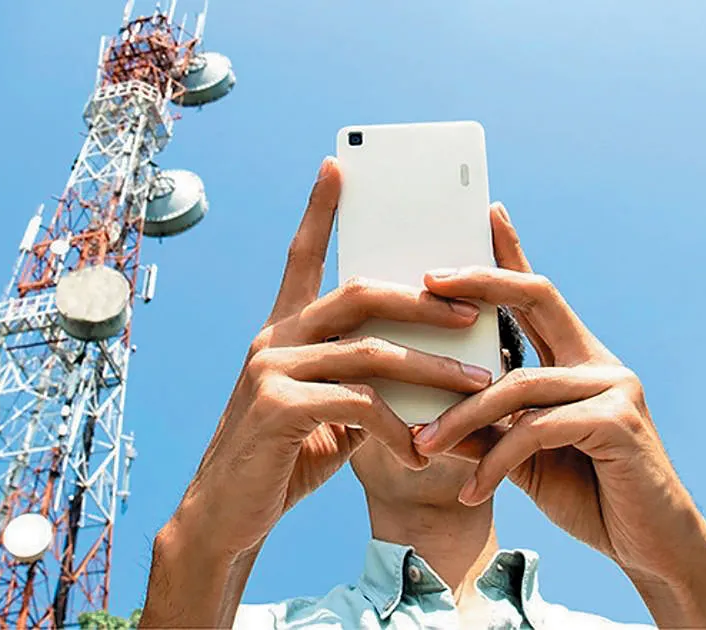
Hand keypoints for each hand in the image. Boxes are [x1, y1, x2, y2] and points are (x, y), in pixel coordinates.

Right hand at [175, 158, 493, 558]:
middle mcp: (273, 338)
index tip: (338, 166)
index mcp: (283, 331)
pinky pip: (359, 402)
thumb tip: (422, 366)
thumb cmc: (283, 461)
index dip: (319, 210)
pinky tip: (417, 451)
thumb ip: (361, 381)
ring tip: (477, 386)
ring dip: (433, 369)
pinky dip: (399, 426)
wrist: (227, 518)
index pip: (302, 256)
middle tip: (474, 310)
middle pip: (360, 293)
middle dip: (424, 299)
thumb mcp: (327, 414)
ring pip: (371, 350)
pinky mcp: (278, 407)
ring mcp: (271, 368)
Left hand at [413, 203, 705, 590]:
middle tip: (427, 280)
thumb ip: (488, 432)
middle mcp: (601, 363)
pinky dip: (495, 462)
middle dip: (481, 282)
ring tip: (423, 447)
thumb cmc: (590, 497)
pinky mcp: (618, 424)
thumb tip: (428, 419)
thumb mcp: (525, 460)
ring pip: (518, 384)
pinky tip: (472, 491)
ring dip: (462, 418)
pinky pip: (536, 431)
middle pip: (538, 298)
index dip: (513, 254)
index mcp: (580, 361)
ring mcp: (615, 388)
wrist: (654, 550)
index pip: (539, 296)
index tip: (488, 214)